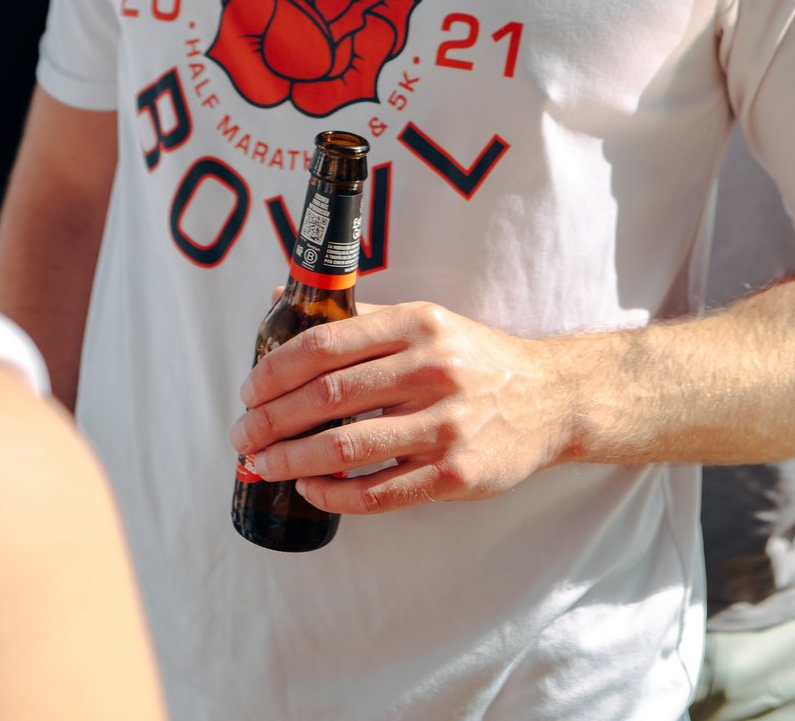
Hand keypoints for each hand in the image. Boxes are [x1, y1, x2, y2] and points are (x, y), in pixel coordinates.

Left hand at [229, 301, 571, 514]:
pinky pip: (379, 492)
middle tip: (242, 436)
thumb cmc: (475, 360)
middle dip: (270, 421)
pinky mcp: (456, 474)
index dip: (273, 372)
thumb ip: (358, 315)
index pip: (324, 346)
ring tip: (264, 464)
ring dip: (291, 460)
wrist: (551, 400)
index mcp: (417, 326)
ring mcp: (446, 425)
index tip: (248, 392)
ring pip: (346, 447)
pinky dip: (334, 493)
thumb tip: (279, 302)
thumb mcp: (426, 321)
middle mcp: (432, 370)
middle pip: (326, 398)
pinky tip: (311, 487)